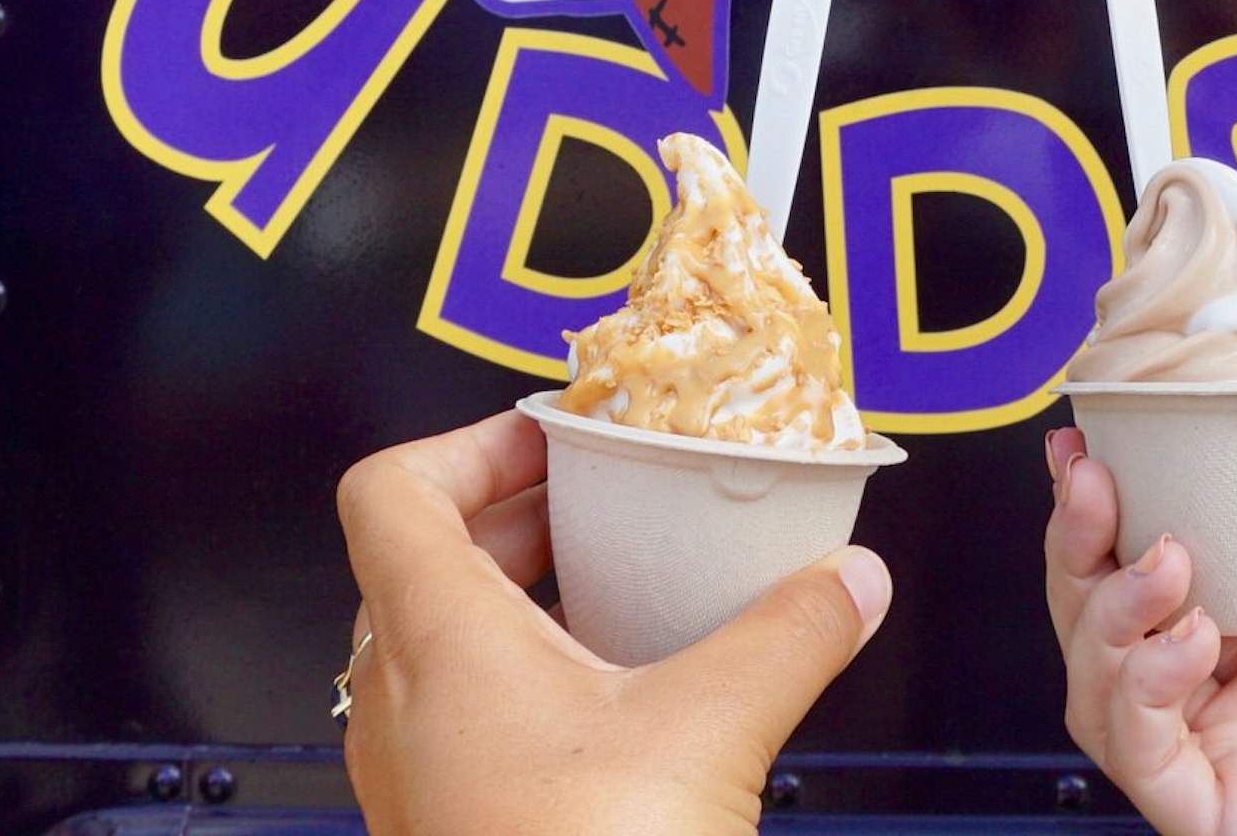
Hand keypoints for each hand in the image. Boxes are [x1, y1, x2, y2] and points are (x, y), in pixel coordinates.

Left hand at [337, 411, 891, 835]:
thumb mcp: (714, 728)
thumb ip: (788, 635)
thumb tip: (846, 580)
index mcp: (436, 643)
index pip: (390, 492)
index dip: (465, 443)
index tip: (552, 440)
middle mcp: (399, 705)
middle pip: (412, 563)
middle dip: (508, 517)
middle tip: (596, 505)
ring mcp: (411, 780)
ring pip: (429, 646)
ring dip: (509, 601)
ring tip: (610, 594)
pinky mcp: (444, 833)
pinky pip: (454, 723)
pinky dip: (517, 682)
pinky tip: (612, 706)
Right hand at [1044, 411, 1236, 835]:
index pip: (1165, 584)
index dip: (1118, 517)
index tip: (1097, 445)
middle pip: (1105, 634)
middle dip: (1079, 552)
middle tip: (1091, 478)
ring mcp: (1233, 776)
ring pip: (1100, 697)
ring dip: (1108, 615)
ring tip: (1164, 556)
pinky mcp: (1232, 826)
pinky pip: (1147, 762)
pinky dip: (1146, 691)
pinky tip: (1193, 636)